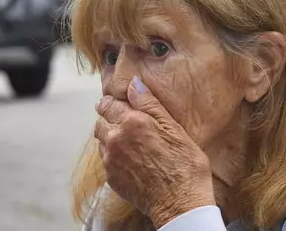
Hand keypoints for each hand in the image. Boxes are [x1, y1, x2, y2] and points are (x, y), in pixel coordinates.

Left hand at [94, 76, 215, 227]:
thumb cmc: (184, 165)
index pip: (109, 103)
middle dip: (110, 117)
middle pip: (101, 120)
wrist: (180, 201)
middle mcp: (115, 139)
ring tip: (129, 139)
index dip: (114, 101)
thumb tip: (134, 84)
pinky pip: (106, 159)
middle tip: (126, 119)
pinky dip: (114, 154)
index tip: (120, 101)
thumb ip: (150, 104)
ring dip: (110, 135)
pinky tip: (132, 158)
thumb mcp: (173, 127)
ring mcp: (111, 160)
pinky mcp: (112, 178)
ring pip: (101, 140)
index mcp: (132, 122)